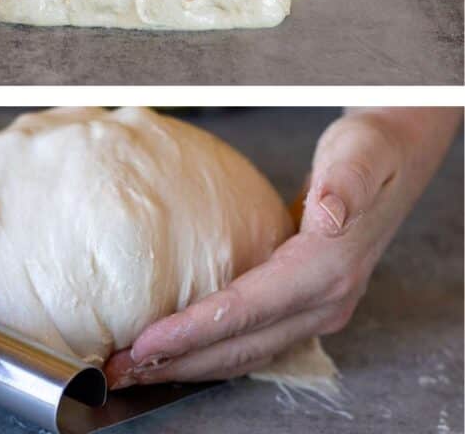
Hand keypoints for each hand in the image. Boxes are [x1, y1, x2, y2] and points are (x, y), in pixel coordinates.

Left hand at [106, 108, 460, 387]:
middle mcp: (326, 301)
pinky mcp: (306, 302)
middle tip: (119, 369)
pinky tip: (179, 348)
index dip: (194, 331)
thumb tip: (329, 214)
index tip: (144, 342)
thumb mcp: (361, 153)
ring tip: (136, 368)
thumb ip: (346, 184)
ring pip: (245, 352)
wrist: (397, 155)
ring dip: (189, 364)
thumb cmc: (370, 149)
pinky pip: (253, 338)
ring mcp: (318, 307)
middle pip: (241, 347)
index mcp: (329, 270)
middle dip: (178, 363)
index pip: (248, 311)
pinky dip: (211, 349)